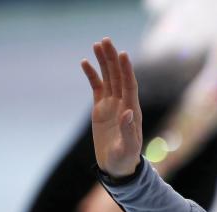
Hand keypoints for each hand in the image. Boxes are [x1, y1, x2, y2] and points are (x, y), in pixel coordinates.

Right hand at [80, 37, 141, 177]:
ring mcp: (112, 105)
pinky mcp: (101, 109)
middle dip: (113, 59)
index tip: (122, 54)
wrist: (118, 166)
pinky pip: (97, 87)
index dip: (126, 70)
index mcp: (132, 111)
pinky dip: (92, 75)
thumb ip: (128, 131)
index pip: (130, 86)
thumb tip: (128, 112)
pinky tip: (85, 62)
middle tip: (106, 40)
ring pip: (108, 79)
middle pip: (118, 77)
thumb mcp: (128, 148)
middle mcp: (124, 104)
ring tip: (97, 44)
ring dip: (104, 62)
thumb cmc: (125, 159)